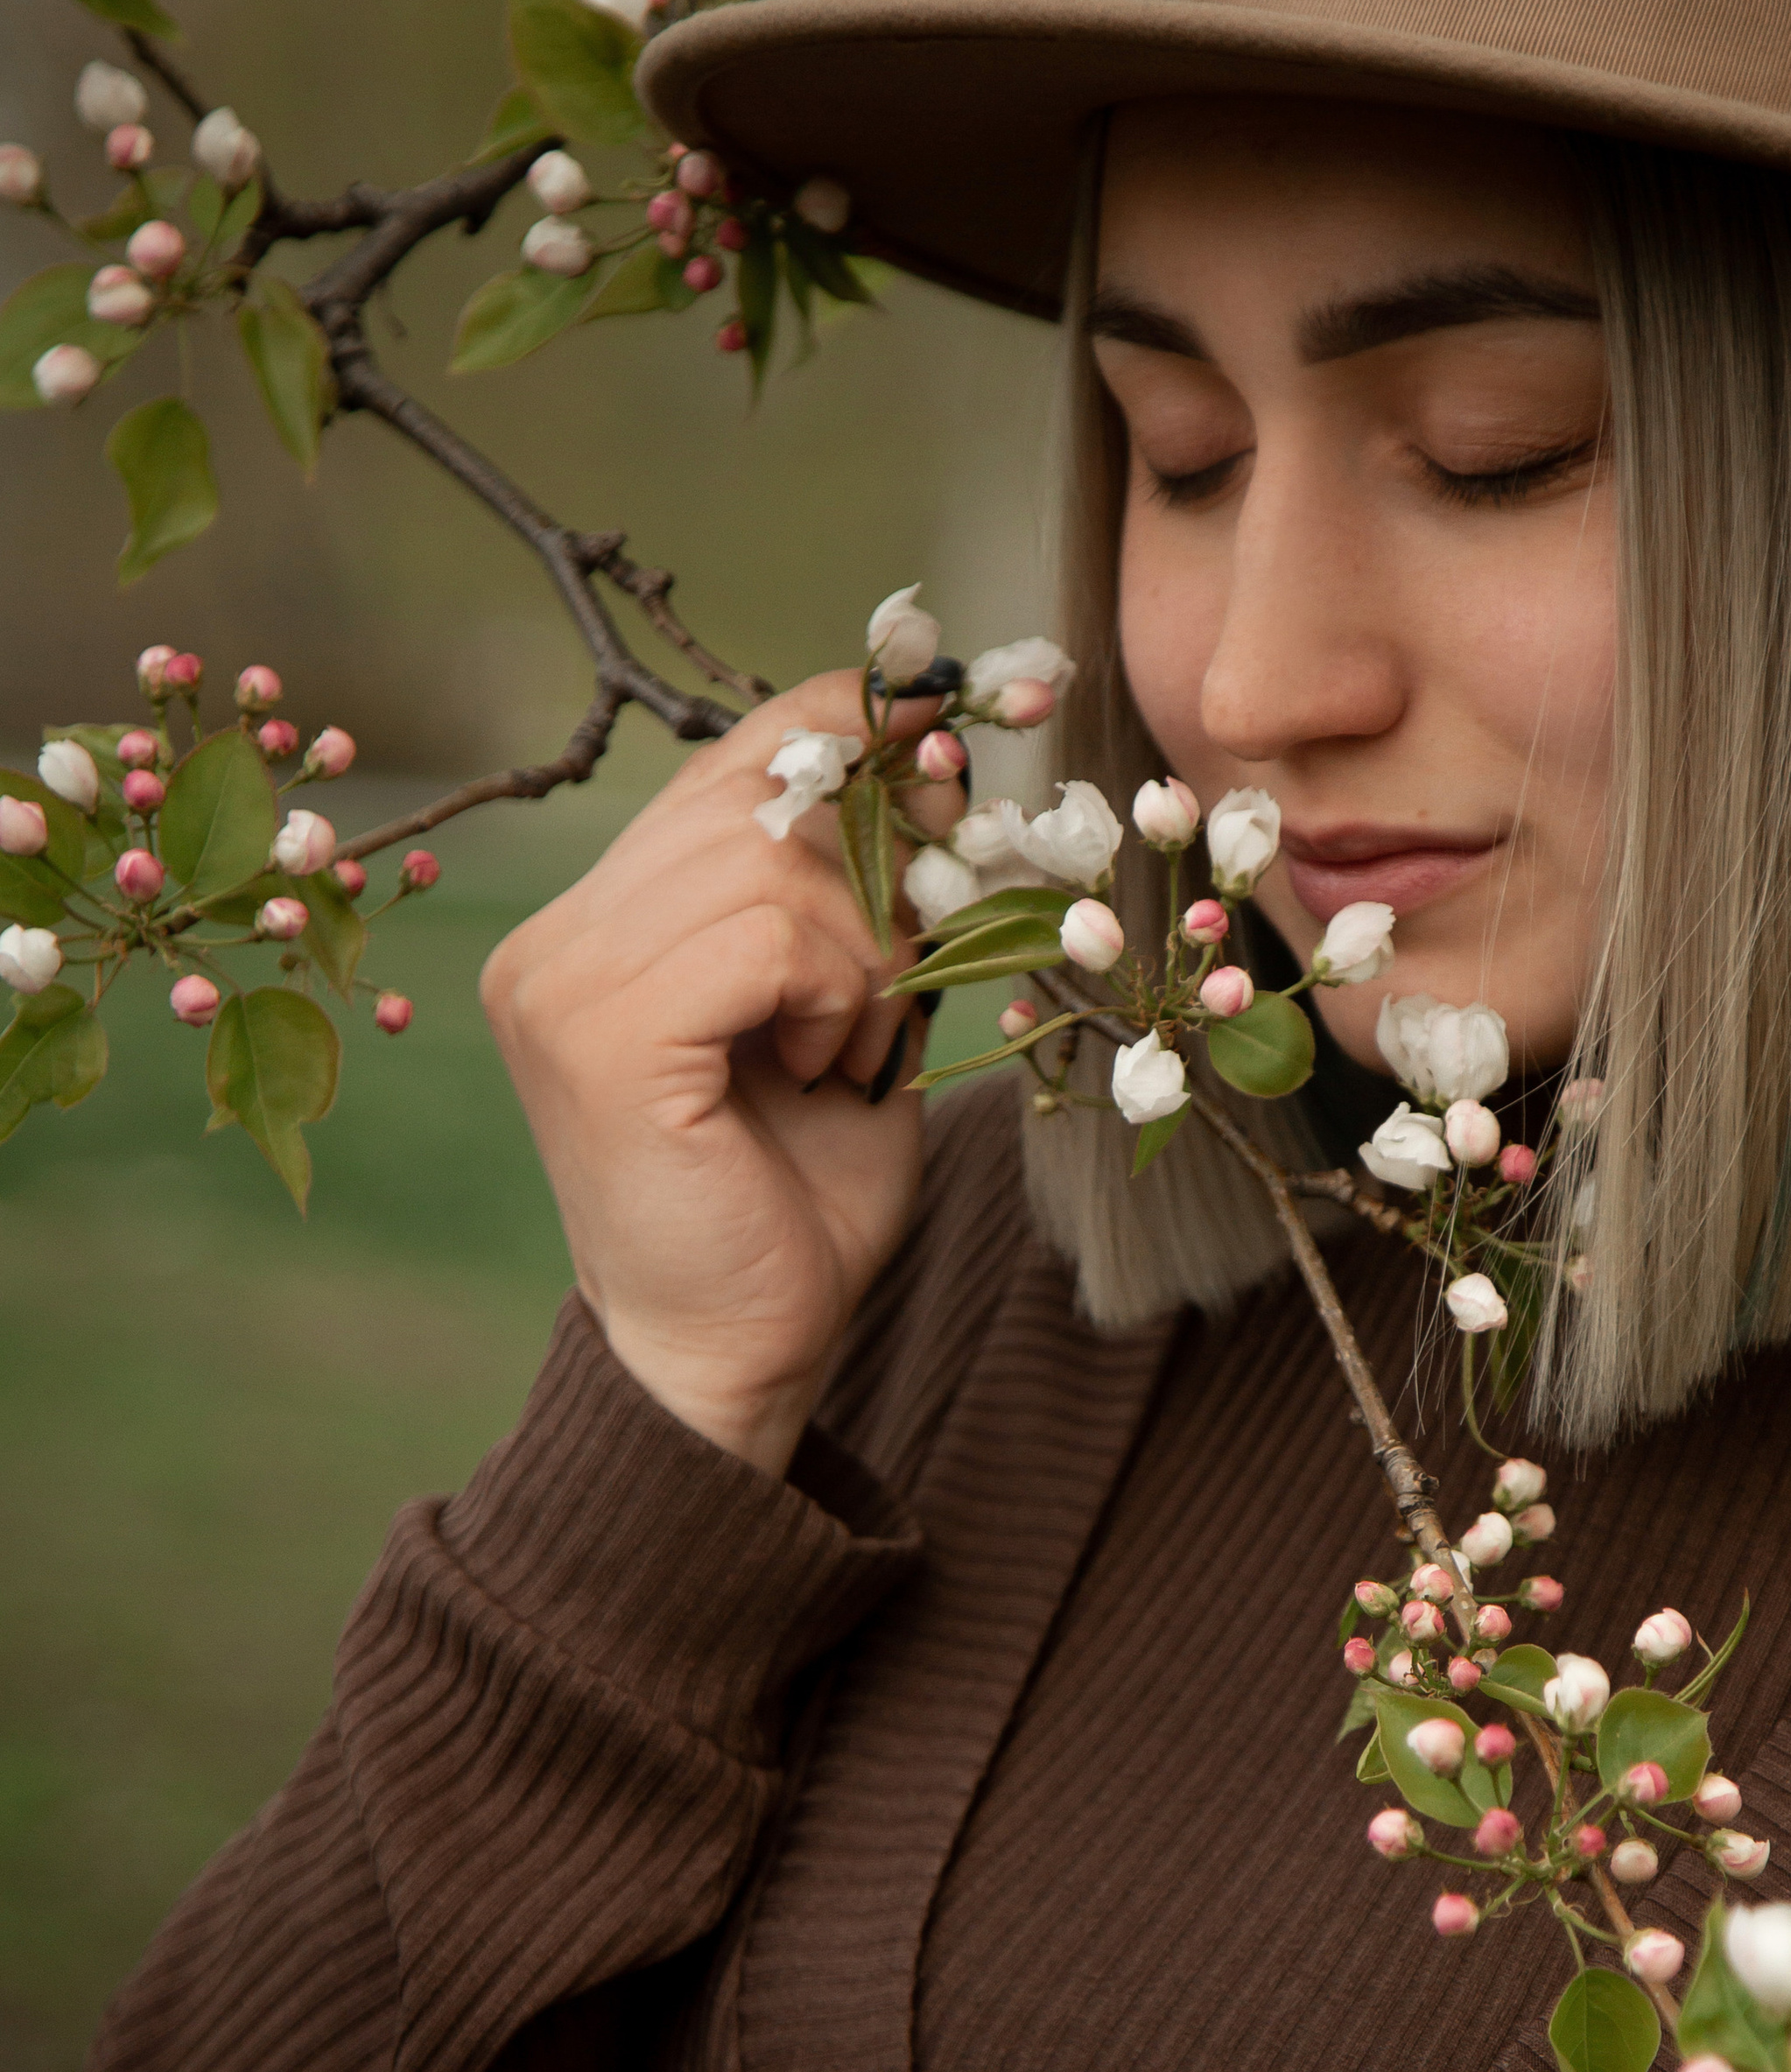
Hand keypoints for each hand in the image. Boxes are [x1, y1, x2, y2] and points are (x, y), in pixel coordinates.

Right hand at [479, 672, 960, 1470]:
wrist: (742, 1355)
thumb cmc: (796, 1207)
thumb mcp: (849, 1018)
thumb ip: (859, 897)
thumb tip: (932, 747)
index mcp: (598, 925)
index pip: (731, 757)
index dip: (849, 721)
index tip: (956, 716)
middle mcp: (554, 939)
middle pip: (755, 788)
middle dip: (875, 855)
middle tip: (915, 953)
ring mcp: (559, 982)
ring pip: (765, 856)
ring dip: (856, 946)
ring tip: (847, 1041)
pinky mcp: (599, 1035)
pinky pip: (760, 933)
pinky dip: (829, 989)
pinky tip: (819, 1063)